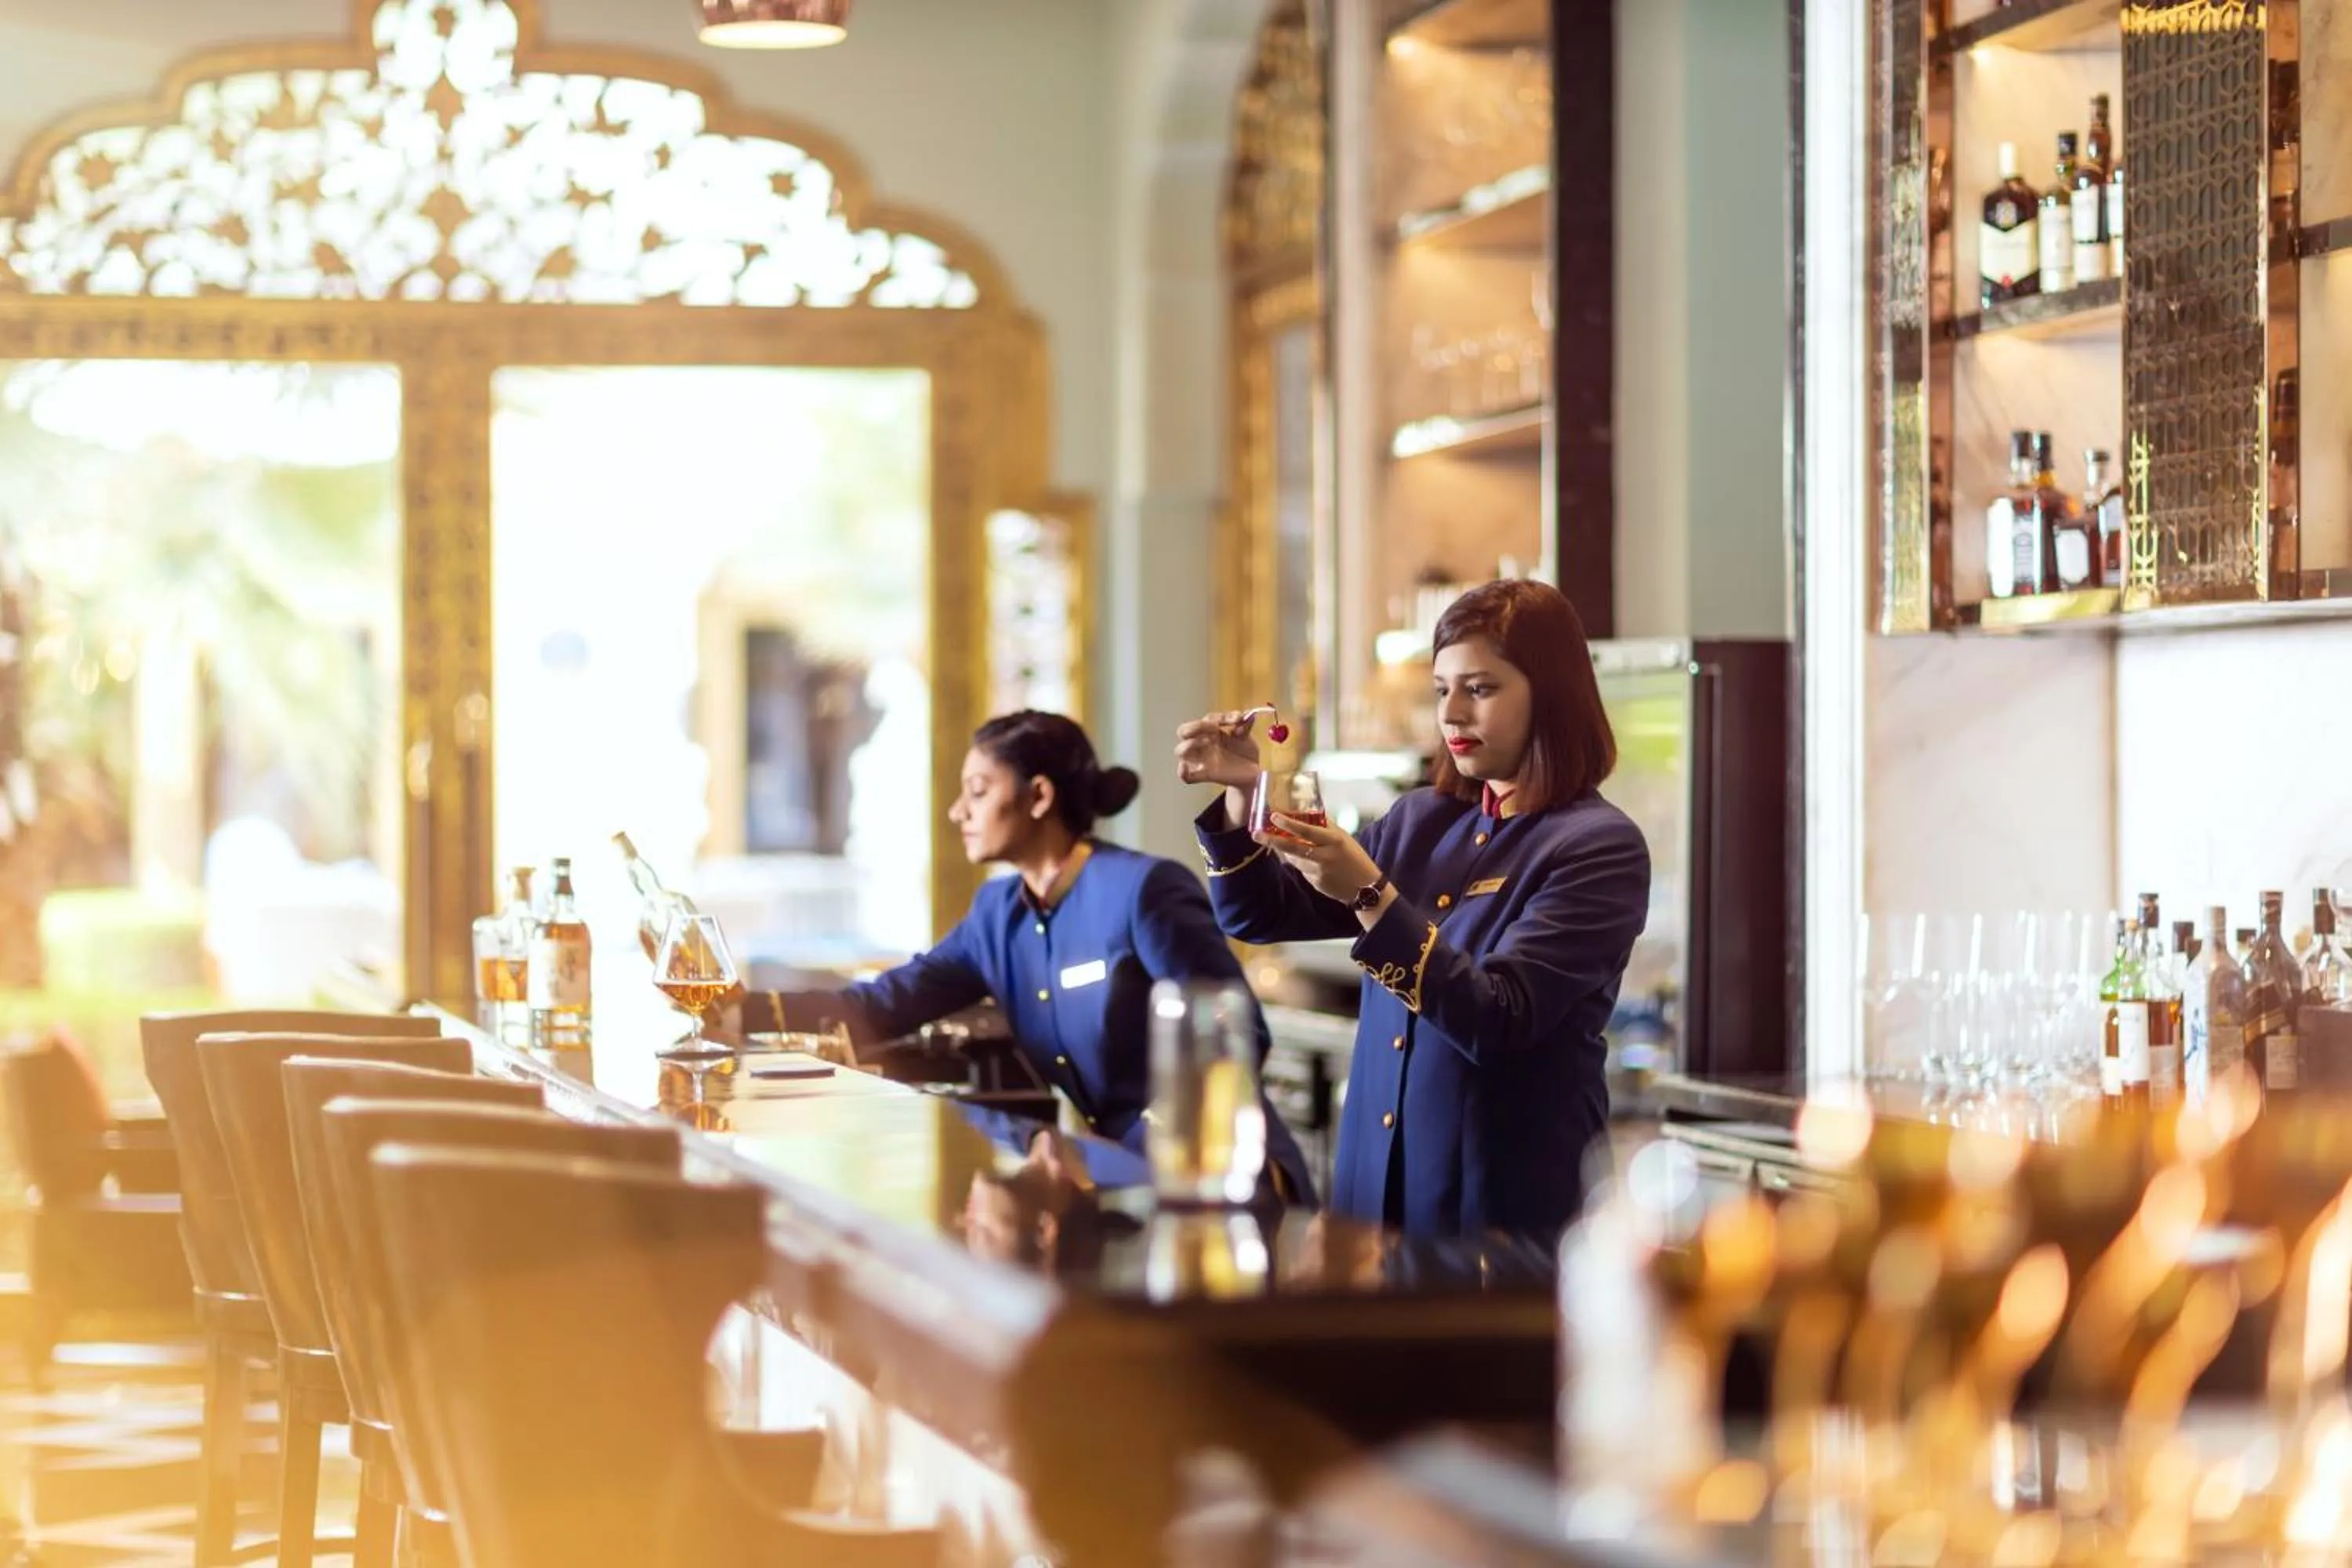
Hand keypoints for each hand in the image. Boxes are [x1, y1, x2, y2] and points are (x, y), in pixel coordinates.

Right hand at [1173, 711, 1263, 790]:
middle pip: (1184, 731)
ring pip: (1180, 751)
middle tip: (1214, 727)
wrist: (1253, 772)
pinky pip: (1187, 777)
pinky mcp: (1206, 774)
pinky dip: (1183, 772)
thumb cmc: (1244, 751)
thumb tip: (1247, 715)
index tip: (1238, 718)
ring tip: (1207, 741)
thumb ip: (1245, 726)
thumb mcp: (1246, 736)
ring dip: (1190, 743)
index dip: (1221, 717)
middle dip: (1196, 726)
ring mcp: (1202, 759)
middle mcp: (1202, 743)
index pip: (1208, 719)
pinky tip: (1185, 767)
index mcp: (1211, 731)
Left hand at [1258, 812, 1384, 909]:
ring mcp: (1318, 872)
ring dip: (1285, 851)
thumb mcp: (1343, 838)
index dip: (1289, 824)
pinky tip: (1305, 860)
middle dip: (1272, 840)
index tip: (1273, 816)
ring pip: (1294, 859)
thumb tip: (1306, 813)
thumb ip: (1325, 828)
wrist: (1365, 887)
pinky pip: (1301, 869)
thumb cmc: (1355, 857)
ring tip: (1278, 843)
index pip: (1307, 830)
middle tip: (1256, 834)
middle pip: (1293, 847)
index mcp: (1333, 841)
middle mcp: (1324, 856)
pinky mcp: (1315, 883)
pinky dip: (1299, 862)